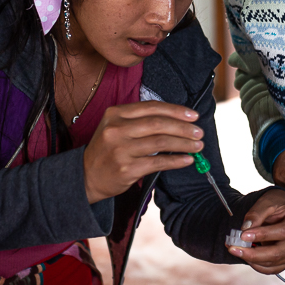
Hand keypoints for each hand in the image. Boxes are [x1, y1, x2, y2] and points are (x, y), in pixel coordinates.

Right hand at [82, 101, 199, 202]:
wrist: (86, 176)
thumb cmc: (107, 150)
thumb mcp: (116, 127)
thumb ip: (140, 120)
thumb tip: (178, 120)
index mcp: (115, 113)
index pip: (152, 107)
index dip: (176, 110)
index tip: (193, 115)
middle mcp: (116, 129)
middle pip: (158, 124)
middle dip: (183, 127)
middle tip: (199, 132)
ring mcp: (120, 149)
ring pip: (160, 142)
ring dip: (184, 144)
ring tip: (198, 146)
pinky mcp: (126, 168)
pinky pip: (158, 163)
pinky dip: (176, 161)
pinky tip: (187, 160)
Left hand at [226, 189, 284, 273]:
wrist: (283, 209)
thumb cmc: (277, 203)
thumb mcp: (267, 201)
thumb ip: (256, 213)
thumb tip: (245, 229)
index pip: (283, 232)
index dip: (263, 235)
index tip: (243, 235)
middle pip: (279, 252)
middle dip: (254, 253)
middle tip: (233, 248)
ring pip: (275, 263)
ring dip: (253, 259)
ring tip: (236, 250)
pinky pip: (274, 268)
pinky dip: (258, 265)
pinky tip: (246, 256)